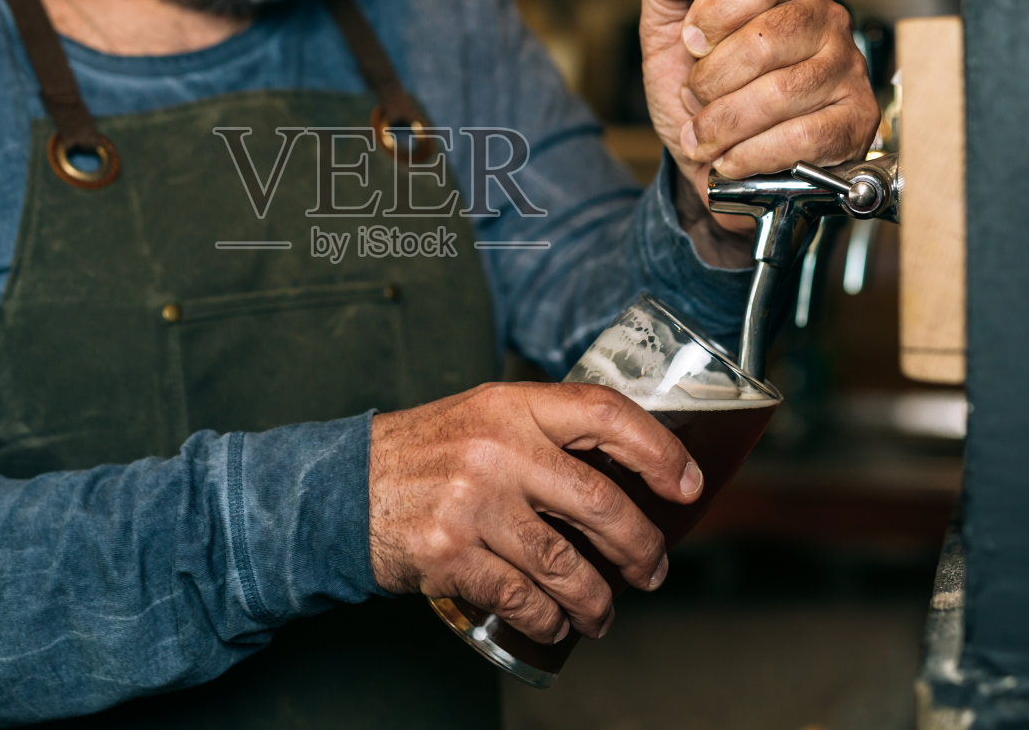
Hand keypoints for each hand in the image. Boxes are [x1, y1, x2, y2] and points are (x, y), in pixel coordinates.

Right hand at [369, 382, 701, 642]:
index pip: (604, 414)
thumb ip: (544, 430)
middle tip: (652, 569)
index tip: (686, 484)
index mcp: (511, 405)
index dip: (658, 450)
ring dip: (598, 600)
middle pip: (600, 503)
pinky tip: (554, 624)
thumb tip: (626, 471)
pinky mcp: (450, 554)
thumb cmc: (426, 455)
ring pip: (567, 565)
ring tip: (603, 612)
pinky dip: (548, 621)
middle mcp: (496, 449)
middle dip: (642, 547)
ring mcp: (472, 504)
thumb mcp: (484, 417)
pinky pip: (522, 599)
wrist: (341, 489)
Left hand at [639, 0, 880, 243]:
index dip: (716, 8)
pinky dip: (752, 154)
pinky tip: (733, 158)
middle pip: (766, 39)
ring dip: (723, 124)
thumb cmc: (696, 88)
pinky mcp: (856, 118)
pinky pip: (803, 137)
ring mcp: (846, 67)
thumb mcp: (665, 29)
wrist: (711, 157)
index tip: (692, 42)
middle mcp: (826, 16)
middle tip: (694, 98)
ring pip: (780, 93)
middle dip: (710, 80)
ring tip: (704, 134)